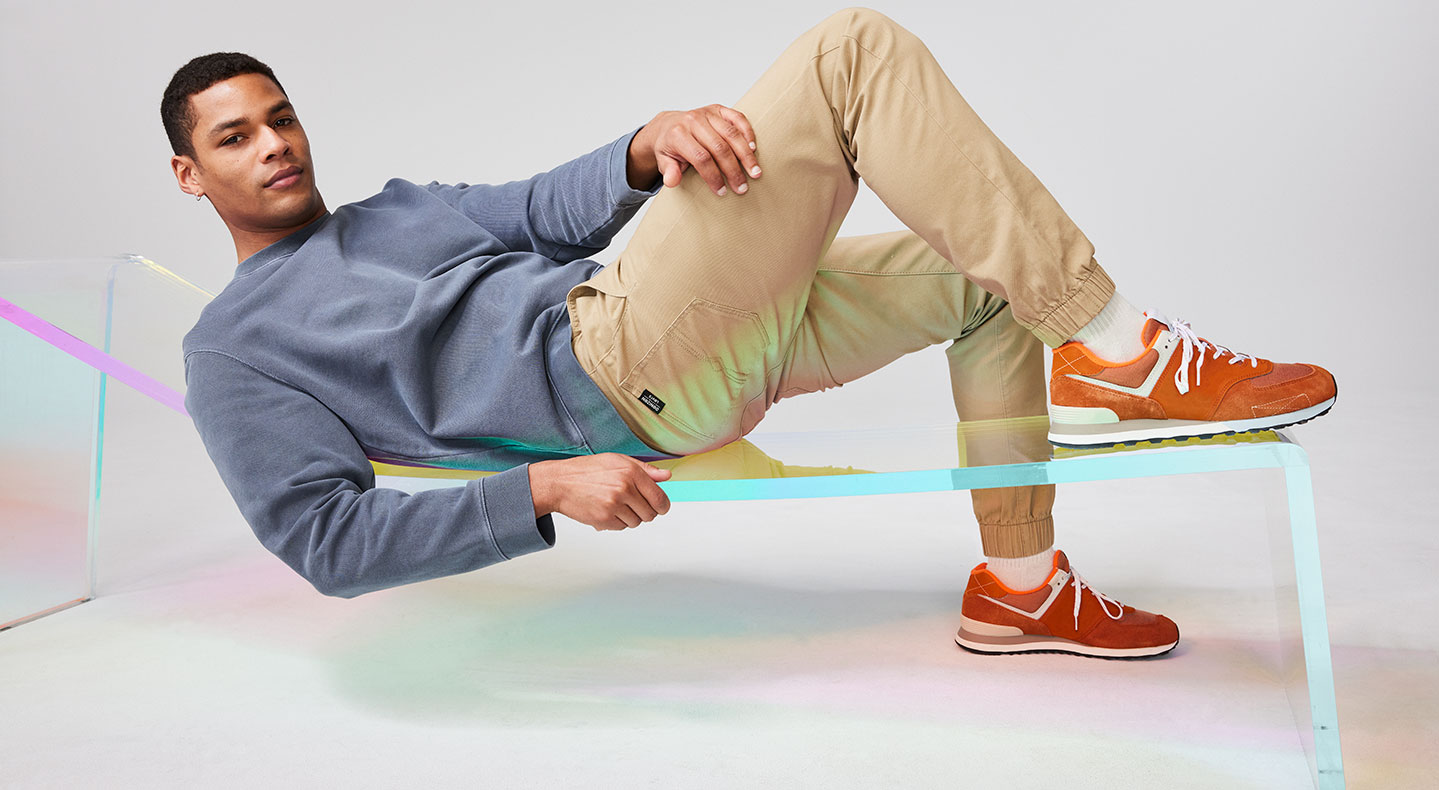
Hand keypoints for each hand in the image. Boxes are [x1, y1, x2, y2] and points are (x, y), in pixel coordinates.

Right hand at [528, 453, 672, 530]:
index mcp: (631, 472)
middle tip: (632, 505)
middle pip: (650, 514)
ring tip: (615, 505)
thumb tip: (666, 476)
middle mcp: (624, 488)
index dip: (662, 506)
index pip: (660, 498)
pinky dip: (617, 522)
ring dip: (630, 517)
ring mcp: (614, 505)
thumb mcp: (618, 461)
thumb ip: (645, 469)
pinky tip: (606, 510)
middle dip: (645, 512)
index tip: (660, 507)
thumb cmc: (587, 470)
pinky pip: (621, 528)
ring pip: (636, 522)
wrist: (559, 483)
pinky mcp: (604, 519)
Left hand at [636, 105, 762, 196]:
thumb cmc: (669, 147)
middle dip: (733, 170)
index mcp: (678, 134)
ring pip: (731, 134)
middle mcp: (693, 121)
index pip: (701, 158)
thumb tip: (672, 181)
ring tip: (755, 172)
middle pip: (719, 147)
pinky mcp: (718, 109)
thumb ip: (669, 171)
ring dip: (746, 155)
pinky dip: (747, 132)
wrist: (668, 125)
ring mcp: (707, 113)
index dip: (713, 176)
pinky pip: (737, 118)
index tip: (721, 191)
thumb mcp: (663, 161)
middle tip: (742, 187)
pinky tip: (753, 148)